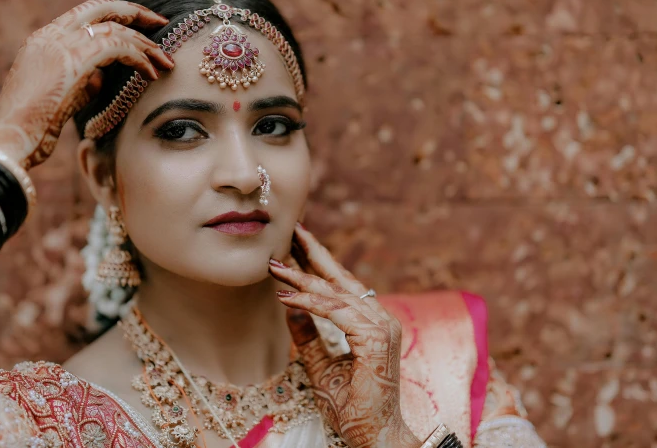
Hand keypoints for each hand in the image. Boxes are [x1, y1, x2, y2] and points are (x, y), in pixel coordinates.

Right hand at [0, 0, 173, 169]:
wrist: (10, 138)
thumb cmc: (32, 127)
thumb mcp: (59, 96)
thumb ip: (81, 80)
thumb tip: (103, 76)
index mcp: (43, 40)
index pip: (85, 14)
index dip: (116, 15)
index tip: (141, 25)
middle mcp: (51, 35)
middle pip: (101, 8)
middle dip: (135, 13)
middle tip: (161, 23)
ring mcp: (60, 45)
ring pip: (115, 29)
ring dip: (145, 45)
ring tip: (165, 62)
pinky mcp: (74, 60)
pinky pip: (117, 47)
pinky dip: (139, 58)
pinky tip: (151, 74)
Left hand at [269, 224, 421, 447]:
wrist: (374, 437)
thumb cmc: (353, 407)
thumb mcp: (320, 367)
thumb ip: (308, 336)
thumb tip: (288, 308)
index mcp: (371, 323)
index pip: (340, 285)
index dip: (316, 264)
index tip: (292, 247)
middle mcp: (380, 319)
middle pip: (341, 278)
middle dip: (313, 252)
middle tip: (291, 229)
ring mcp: (382, 326)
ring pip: (335, 293)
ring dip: (302, 277)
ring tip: (274, 264)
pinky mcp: (377, 339)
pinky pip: (336, 313)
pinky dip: (309, 303)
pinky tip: (285, 295)